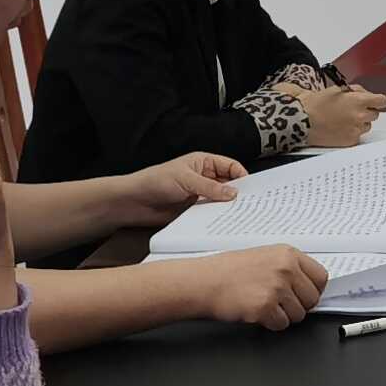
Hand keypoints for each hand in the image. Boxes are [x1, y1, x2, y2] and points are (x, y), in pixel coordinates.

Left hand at [123, 151, 246, 223]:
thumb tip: (233, 193)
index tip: (251, 189)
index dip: (241, 176)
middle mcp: (204, 177)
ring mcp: (200, 194)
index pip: (230, 166)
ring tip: (239, 215)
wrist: (135, 201)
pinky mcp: (194, 210)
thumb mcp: (186, 180)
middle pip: (228, 184)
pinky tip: (223, 222)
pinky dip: (216, 217)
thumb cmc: (156, 181)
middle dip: (238, 193)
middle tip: (249, 204)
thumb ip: (211, 187)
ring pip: (220, 200)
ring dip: (227, 207)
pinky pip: (210, 213)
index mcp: (203, 162)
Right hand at [191, 242, 328, 330]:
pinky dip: (271, 324)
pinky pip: (282, 325)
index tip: (304, 295)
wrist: (204, 282)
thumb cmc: (228, 271)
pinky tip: (256, 312)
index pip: (321, 277)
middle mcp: (285, 269)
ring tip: (264, 305)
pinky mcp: (266, 307)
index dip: (313, 290)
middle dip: (299, 306)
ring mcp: (276, 288)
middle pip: (312, 299)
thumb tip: (309, 286)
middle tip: (279, 304)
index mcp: (288, 254)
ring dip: (284, 316)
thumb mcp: (264, 257)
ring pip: (299, 315)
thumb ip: (289, 268)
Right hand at [289, 81, 385, 149]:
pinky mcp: (350, 141)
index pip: (382, 101)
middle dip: (366, 110)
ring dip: (360, 122)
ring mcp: (356, 130)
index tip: (374, 102)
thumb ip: (356, 91)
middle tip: (353, 110)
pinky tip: (340, 127)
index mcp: (359, 101)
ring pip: (367, 125)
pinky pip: (358, 136)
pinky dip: (352, 132)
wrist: (303, 120)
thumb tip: (365, 94)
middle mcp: (360, 116)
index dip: (377, 101)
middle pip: (375, 114)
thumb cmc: (317, 104)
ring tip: (344, 119)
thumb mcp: (338, 89)